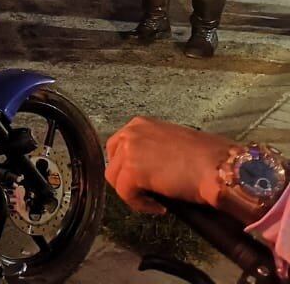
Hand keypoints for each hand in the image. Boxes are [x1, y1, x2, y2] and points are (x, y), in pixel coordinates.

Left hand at [106, 116, 236, 213]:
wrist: (218, 167)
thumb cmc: (208, 157)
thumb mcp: (174, 143)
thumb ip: (154, 149)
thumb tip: (149, 167)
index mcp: (140, 124)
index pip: (118, 147)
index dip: (127, 166)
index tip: (141, 180)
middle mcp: (131, 133)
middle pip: (113, 162)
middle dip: (126, 180)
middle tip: (145, 193)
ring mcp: (129, 150)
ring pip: (115, 179)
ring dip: (133, 194)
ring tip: (154, 202)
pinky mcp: (133, 171)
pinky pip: (125, 194)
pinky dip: (140, 204)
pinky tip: (158, 207)